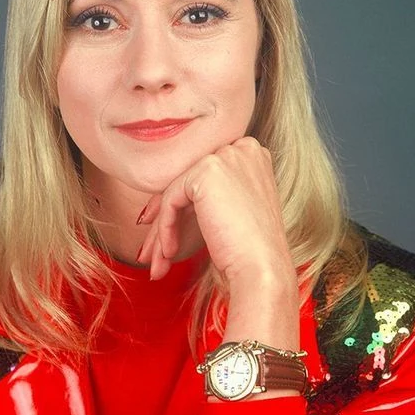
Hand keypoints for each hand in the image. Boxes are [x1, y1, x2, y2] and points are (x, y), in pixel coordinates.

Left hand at [136, 137, 295, 294]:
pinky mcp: (206, 171)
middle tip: (152, 250)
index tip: (164, 232)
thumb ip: (208, 195)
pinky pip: (171, 199)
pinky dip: (166, 227)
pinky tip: (169, 252)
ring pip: (177, 192)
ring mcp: (225, 156)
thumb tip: (161, 203)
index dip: (182, 205)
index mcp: (252, 154)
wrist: (262, 267)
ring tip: (158, 262)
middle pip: (188, 183)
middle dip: (167, 219)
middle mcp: (241, 148)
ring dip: (162, 229)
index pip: (203, 176)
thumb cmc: (251, 248)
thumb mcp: (232, 210)